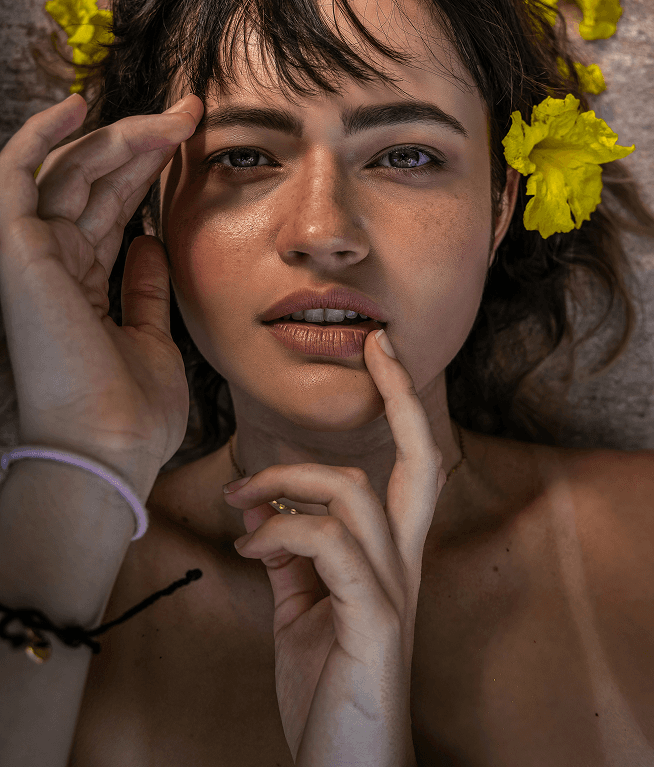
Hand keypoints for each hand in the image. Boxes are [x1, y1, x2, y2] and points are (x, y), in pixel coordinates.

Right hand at [0, 93, 202, 498]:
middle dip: (143, 143)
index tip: (192, 143)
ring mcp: (31, 255)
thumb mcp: (150, 337)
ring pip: (70, 171)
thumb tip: (150, 245)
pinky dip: (41, 136)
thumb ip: (143, 289)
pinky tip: (78, 105)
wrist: (109, 450)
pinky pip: (18, 176)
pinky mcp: (17, 250)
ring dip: (120, 136)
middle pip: (96, 182)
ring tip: (173, 117)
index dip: (148, 171)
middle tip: (193, 113)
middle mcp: (52, 263)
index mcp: (79, 284)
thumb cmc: (130, 411)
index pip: (112, 209)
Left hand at [222, 329, 445, 766]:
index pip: (411, 467)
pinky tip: (252, 547)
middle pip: (419, 464)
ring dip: (287, 484)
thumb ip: (293, 560)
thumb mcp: (304, 611)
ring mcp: (393, 591)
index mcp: (391, 558)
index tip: (384, 352)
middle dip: (400, 398)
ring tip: (241, 503)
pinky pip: (330, 545)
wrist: (345, 766)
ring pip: (355, 495)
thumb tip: (267, 518)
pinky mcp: (373, 621)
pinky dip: (282, 530)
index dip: (404, 406)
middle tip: (375, 347)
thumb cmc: (328, 687)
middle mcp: (404, 565)